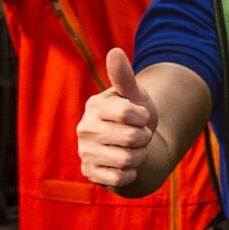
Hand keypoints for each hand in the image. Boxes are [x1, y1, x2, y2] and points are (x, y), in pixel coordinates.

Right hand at [77, 48, 157, 189]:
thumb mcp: (134, 96)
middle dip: (144, 138)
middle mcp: (84, 128)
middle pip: (133, 138)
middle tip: (138, 135)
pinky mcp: (89, 172)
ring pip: (128, 159)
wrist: (131, 145)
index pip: (131, 114)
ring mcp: (84, 152)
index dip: (144, 117)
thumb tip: (115, 51)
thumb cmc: (134, 115)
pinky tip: (125, 164)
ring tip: (133, 149)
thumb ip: (125, 77)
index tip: (140, 116)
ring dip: (139, 156)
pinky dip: (131, 172)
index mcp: (95, 106)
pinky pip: (120, 178)